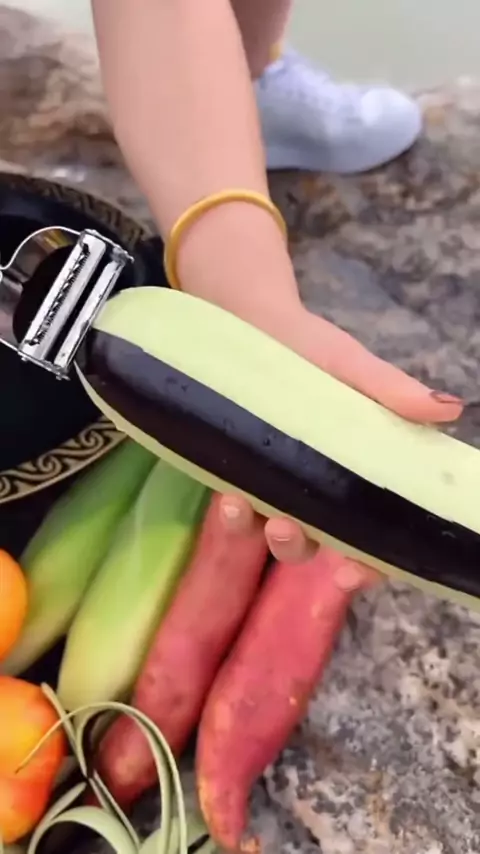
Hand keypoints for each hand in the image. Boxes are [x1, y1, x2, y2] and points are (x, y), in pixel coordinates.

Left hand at [217, 299, 463, 574]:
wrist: (247, 317)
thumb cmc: (307, 345)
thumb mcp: (349, 366)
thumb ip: (391, 392)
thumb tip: (450, 409)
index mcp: (351, 470)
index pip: (366, 534)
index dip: (365, 564)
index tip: (351, 574)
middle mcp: (312, 486)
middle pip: (312, 544)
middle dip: (297, 547)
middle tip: (286, 528)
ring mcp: (270, 482)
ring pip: (267, 533)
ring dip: (258, 533)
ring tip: (243, 506)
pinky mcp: (233, 470)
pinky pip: (234, 510)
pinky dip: (232, 513)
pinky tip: (228, 495)